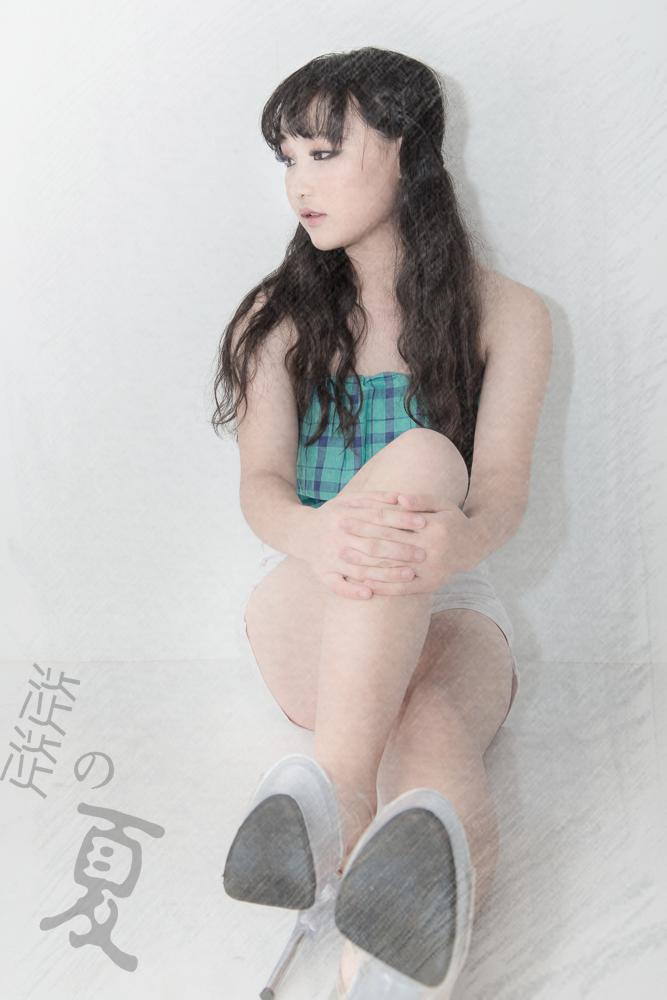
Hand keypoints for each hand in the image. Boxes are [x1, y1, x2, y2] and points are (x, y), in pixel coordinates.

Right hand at [304, 491, 428, 600]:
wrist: (298, 532)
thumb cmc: (332, 515)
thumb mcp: (349, 500)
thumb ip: (374, 498)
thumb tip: (401, 497)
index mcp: (344, 515)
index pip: (378, 517)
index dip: (402, 519)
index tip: (423, 523)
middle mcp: (336, 536)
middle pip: (373, 544)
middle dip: (399, 550)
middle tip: (423, 554)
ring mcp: (329, 557)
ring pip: (360, 568)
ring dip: (385, 573)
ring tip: (409, 574)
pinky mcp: (322, 573)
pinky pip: (337, 586)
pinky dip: (352, 591)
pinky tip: (370, 594)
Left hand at [340, 492, 483, 596]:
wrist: (474, 547)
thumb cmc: (453, 521)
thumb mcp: (441, 504)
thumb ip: (419, 500)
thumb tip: (396, 498)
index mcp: (432, 528)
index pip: (392, 522)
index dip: (367, 519)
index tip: (346, 516)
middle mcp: (431, 550)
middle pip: (388, 544)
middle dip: (360, 539)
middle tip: (338, 534)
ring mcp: (430, 570)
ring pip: (392, 568)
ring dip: (366, 564)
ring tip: (344, 558)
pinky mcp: (429, 585)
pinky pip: (402, 588)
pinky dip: (382, 586)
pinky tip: (364, 583)